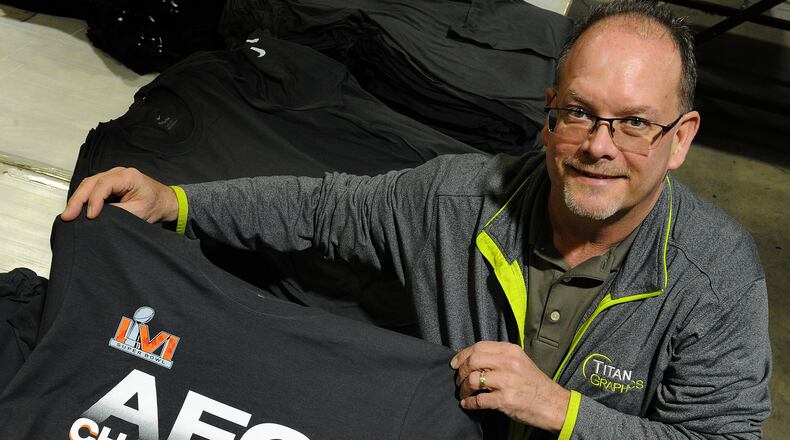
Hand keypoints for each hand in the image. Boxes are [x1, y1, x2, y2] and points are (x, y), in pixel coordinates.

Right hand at [61, 167, 178, 222]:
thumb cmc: (155, 205)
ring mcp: (112, 176)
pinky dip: (83, 198)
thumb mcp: (139, 212)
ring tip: (69, 214)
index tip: (91, 216)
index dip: (94, 200)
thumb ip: (119, 212)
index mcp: (128, 176)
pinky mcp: (109, 183)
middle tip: (68, 216)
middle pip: (91, 182)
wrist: (165, 202)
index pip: (104, 184)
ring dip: (77, 199)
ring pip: (89, 184)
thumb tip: (97, 215)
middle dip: (78, 199)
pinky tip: (76, 209)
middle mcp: (118, 172)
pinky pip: (92, 188)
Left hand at [450, 341, 569, 432]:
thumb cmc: (534, 384)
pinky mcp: (506, 400)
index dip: (463, 355)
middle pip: (472, 361)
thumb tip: (473, 359)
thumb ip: (500, 357)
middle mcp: (509, 363)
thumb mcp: (520, 361)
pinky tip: (467, 404)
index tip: (455, 363)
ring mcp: (507, 381)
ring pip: (472, 380)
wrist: (553, 404)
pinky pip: (478, 400)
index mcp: (511, 351)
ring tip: (464, 393)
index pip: (479, 347)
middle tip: (458, 380)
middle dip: (461, 372)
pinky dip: (469, 403)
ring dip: (463, 388)